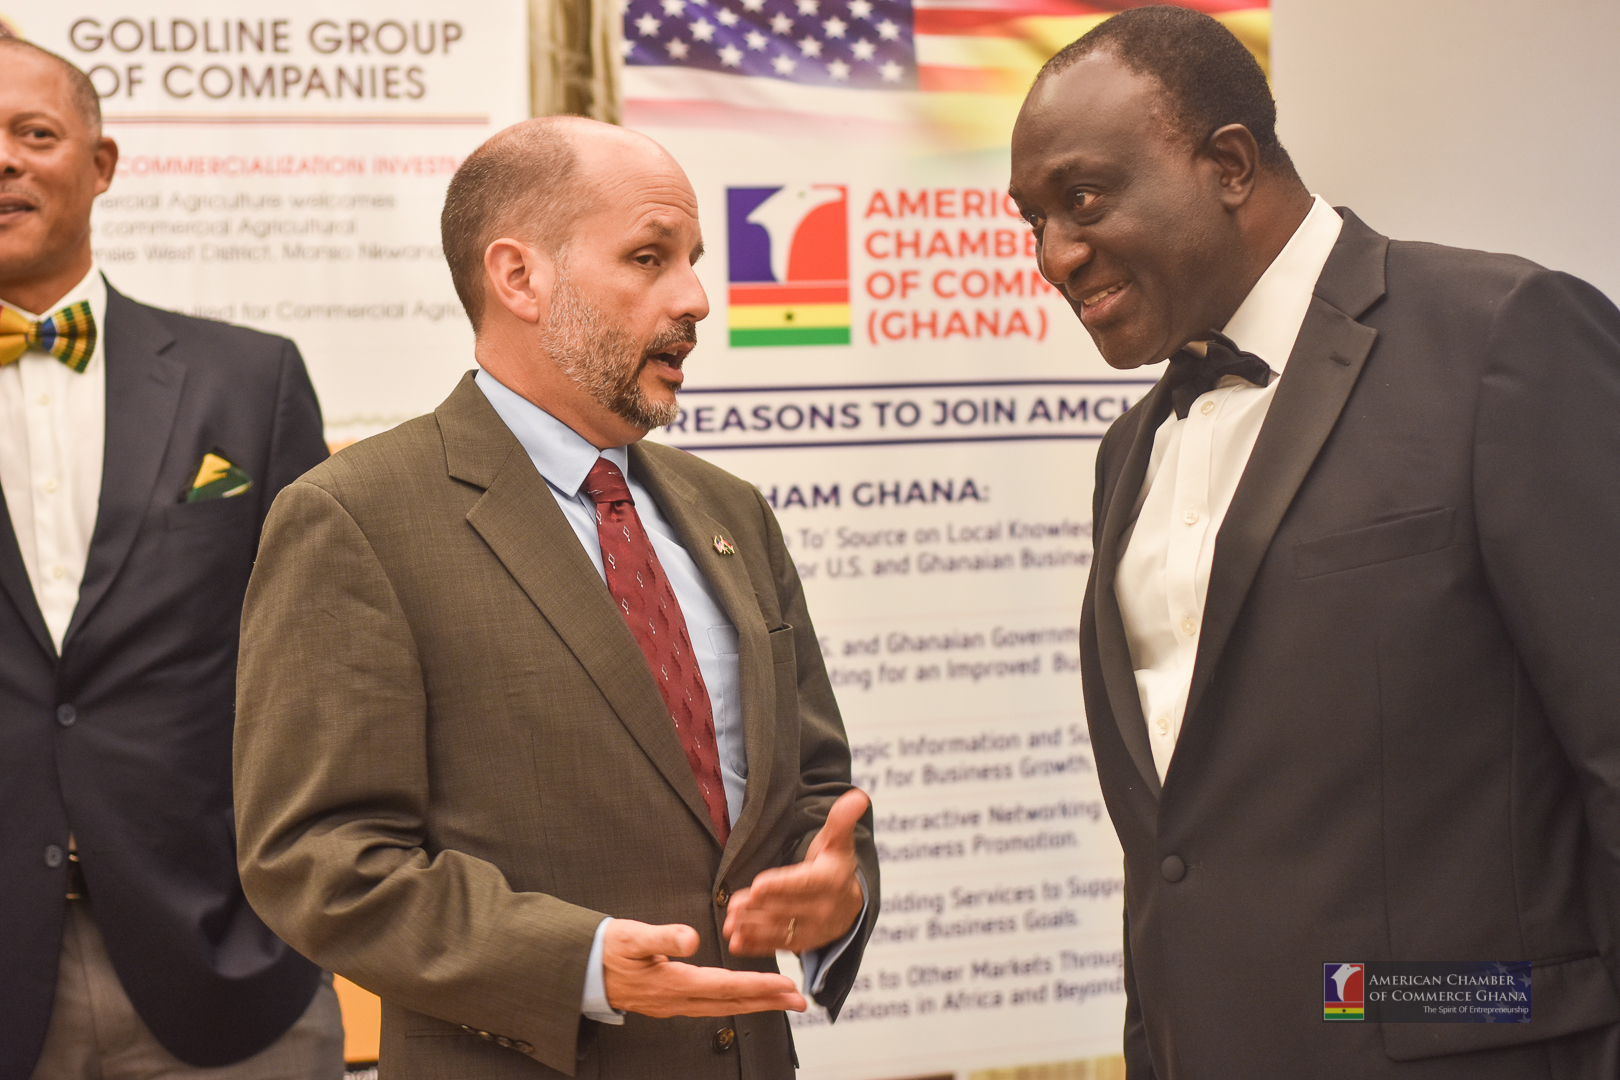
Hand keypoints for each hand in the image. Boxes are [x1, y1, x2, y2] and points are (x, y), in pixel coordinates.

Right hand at [602, 919, 806, 1016]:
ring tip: (782, 1000)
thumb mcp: (631, 936)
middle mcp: (677, 1001)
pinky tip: (744, 998)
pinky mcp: (670, 1003)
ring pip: (724, 1008)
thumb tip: (692, 939)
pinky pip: (711, 1006)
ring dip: (755, 1004)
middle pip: (732, 1003)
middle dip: (768, 1002)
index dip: (757, 985)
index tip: (785, 985)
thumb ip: (663, 937)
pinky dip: (735, 1002)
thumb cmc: (606, 950)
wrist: (580, 970)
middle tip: (799, 1000)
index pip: (725, 986)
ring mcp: (674, 1006)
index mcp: (672, 984)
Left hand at [723, 788, 868, 956]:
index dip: (780, 886)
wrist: (851, 903)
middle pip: (787, 908)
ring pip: (780, 930)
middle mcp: (824, 909)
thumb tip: (858, 797)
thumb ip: (842, 821)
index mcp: (831, 881)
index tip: (758, 886)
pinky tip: (736, 944)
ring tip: (731, 925)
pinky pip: (778, 947)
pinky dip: (756, 948)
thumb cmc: (835, 865)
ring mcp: (813, 931)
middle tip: (734, 905)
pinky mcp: (802, 945)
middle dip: (759, 909)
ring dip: (754, 929)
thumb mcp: (839, 842)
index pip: (804, 884)